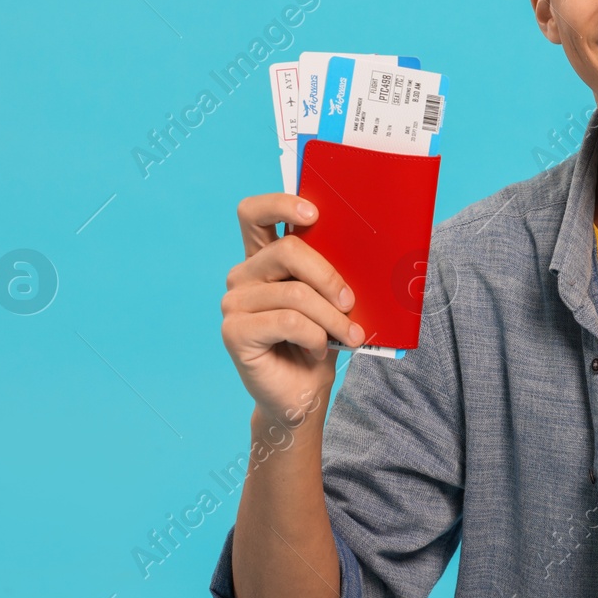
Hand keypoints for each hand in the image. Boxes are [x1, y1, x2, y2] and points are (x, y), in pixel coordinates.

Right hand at [221, 193, 363, 422]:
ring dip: (332, 318)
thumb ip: (330, 268)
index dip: (281, 203)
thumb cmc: (320, 341)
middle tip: (351, 303)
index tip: (314, 214)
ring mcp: (234, 303)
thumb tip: (363, 243)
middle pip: (288, 251)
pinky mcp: (234, 332)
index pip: (254, 213)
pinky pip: (289, 321)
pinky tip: (316, 351)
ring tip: (347, 336)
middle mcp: (243, 275)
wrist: (303, 393)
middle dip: (330, 277)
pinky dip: (315, 337)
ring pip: (296, 293)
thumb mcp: (330, 299)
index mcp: (263, 258)